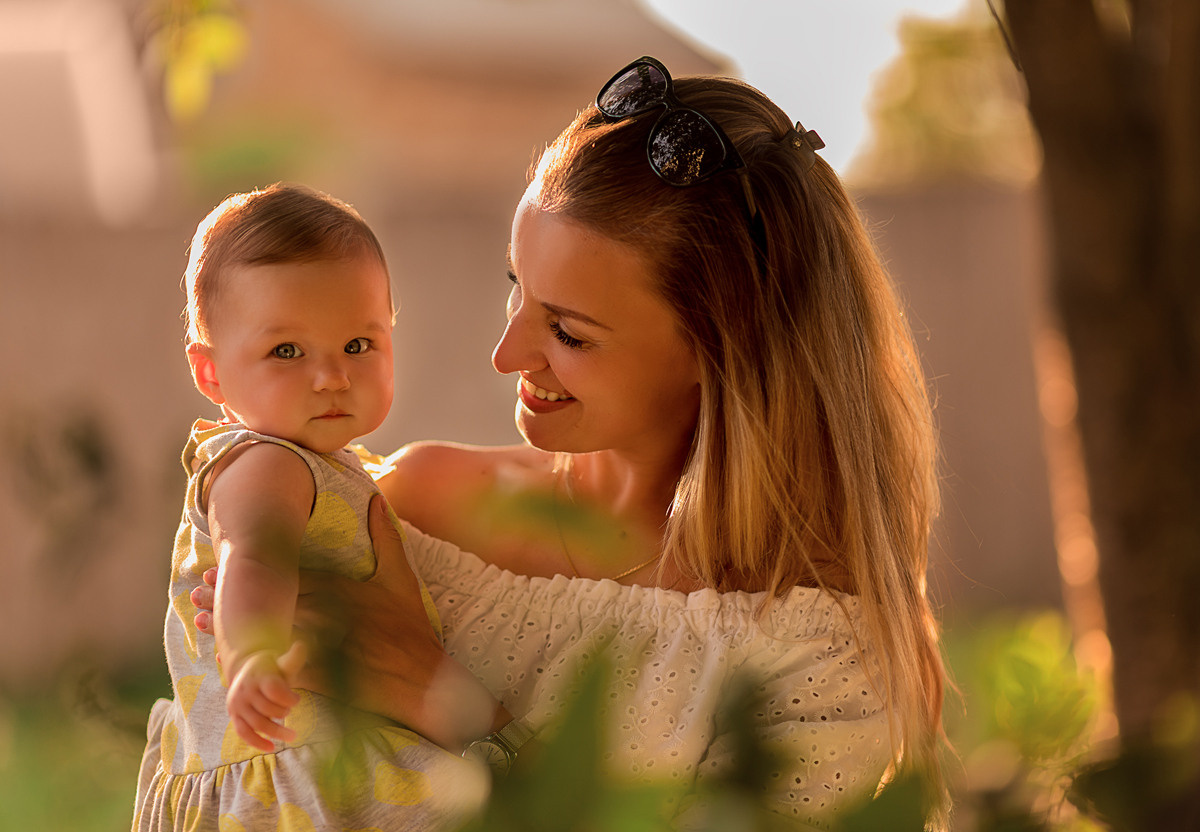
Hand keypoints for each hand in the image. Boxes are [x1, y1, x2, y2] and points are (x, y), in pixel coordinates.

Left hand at [193, 495, 506, 749]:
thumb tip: (376, 498)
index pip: (284, 574)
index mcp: (336, 588)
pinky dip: (249, 665)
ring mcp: (313, 645)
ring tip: (201, 622)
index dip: (251, 570)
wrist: (421, 679)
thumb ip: (385, 538)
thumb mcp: (401, 577)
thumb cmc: (411, 628)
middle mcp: (319, 614)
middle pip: (264, 600)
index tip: (225, 564)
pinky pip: (273, 669)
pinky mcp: (312, 676)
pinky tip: (227, 661)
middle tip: (199, 590)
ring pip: (261, 633)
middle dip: (231, 597)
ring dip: (230, 628)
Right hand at [225, 641, 304, 751]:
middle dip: (283, 713)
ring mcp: (238, 704)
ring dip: (276, 732)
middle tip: (290, 712)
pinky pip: (243, 732)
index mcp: (259, 675)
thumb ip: (293, 658)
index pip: (274, 690)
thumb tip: (301, 645)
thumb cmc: (271, 668)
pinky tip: (272, 747)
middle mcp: (246, 689)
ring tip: (293, 735)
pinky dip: (257, 742)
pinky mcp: (234, 715)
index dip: (289, 698)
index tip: (298, 700)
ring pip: (257, 723)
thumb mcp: (282, 662)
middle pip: (267, 709)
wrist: (248, 671)